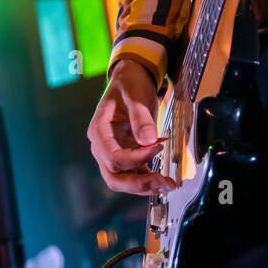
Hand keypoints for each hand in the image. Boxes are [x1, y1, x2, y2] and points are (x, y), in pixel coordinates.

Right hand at [87, 60, 176, 194]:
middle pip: (114, 176)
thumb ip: (141, 117)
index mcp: (99, 130)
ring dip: (145, 186)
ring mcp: (114, 153)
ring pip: (124, 180)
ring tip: (167, 184)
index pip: (112, 156)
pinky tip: (164, 181)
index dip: (134, 158)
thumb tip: (148, 141)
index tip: (157, 147)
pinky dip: (149, 180)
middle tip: (160, 182)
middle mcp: (103, 146)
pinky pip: (135, 174)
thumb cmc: (129, 84)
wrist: (131, 80)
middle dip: (137, 184)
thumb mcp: (134, 94)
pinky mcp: (127, 155)